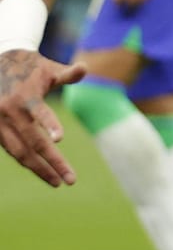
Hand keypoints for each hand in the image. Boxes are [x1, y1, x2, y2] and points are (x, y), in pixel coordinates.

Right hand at [0, 49, 86, 185]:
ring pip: (19, 152)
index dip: (50, 125)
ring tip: (57, 181)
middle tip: (70, 180)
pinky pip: (11, 150)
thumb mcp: (49, 68)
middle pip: (32, 143)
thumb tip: (85, 68)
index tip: (60, 139)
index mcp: (26, 96)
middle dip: (52, 163)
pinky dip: (25, 161)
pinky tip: (40, 171)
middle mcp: (10, 112)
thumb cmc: (30, 68)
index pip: (40, 113)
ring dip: (38, 169)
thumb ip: (67, 73)